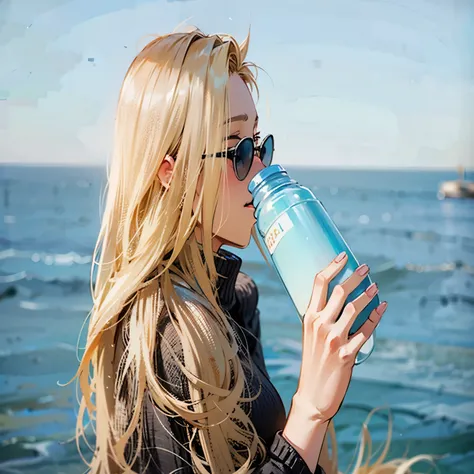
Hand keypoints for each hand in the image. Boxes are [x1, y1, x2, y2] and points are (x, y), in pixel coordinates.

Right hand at [292, 251, 386, 422]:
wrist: (313, 393)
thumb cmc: (313, 361)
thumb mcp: (310, 334)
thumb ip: (321, 316)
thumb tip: (339, 297)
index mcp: (308, 317)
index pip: (318, 283)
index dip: (332, 266)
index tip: (343, 255)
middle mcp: (319, 324)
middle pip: (340, 291)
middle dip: (355, 276)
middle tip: (366, 267)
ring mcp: (333, 339)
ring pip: (355, 308)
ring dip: (368, 294)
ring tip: (375, 285)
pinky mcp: (347, 353)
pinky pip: (366, 330)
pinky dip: (377, 316)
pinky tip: (383, 307)